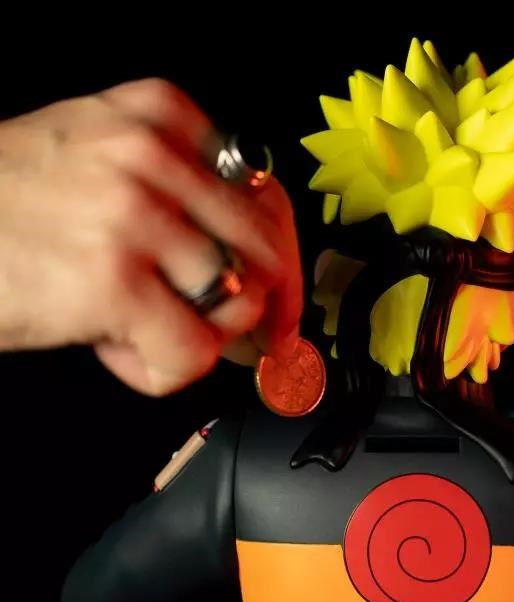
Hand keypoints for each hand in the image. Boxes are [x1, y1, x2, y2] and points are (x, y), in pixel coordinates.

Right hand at [0, 78, 301, 394]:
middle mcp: (153, 155)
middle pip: (267, 251)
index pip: (267, 196)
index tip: (281, 302)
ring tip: (135, 329)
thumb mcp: (99, 158)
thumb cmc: (10, 203)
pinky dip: (161, 370)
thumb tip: (252, 264)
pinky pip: (192, 352)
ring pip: (237, 305)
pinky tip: (114, 349)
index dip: (283, 262)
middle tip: (250, 344)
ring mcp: (135, 215)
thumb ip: (177, 190)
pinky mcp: (113, 279)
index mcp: (160, 117)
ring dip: (195, 338)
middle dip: (268, 311)